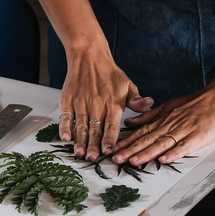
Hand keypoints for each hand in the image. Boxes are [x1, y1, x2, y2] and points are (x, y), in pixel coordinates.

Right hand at [58, 44, 153, 161]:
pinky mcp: (68, 99)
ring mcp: (81, 102)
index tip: (109, 151)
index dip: (110, 139)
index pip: (112, 125)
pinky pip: (66, 115)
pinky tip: (65, 138)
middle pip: (95, 128)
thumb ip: (136, 100)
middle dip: (93, 145)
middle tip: (92, 158)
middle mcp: (97, 104)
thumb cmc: (110, 73)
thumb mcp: (128, 85)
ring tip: (80, 153)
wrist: (89, 57)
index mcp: (113, 103)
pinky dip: (65, 127)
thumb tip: (150, 104)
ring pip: (81, 125)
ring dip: (80, 140)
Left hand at [112, 80, 214, 165]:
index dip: (127, 141)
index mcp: (162, 119)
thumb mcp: (168, 106)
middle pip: (147, 139)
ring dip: (147, 153)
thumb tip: (130, 122)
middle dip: (130, 150)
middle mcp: (169, 125)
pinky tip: (164, 160)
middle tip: (116, 158)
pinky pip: (185, 146)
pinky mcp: (198, 135)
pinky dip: (174, 153)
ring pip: (162, 143)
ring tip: (133, 161)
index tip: (114, 149)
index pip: (141, 132)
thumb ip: (149, 116)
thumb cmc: (194, 102)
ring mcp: (183, 130)